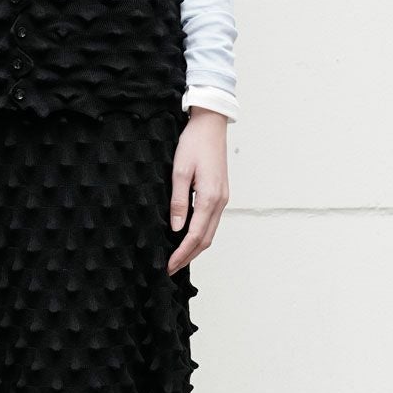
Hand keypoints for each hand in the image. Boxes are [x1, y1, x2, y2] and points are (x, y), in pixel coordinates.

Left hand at [167, 107, 229, 273]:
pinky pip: (211, 222)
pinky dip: (200, 236)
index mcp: (210, 198)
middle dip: (188, 257)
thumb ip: (178, 201)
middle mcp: (220, 202)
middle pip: (205, 240)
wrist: (210, 124)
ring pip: (210, 233)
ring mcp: (223, 199)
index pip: (195, 236)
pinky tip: (188, 239)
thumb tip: (176, 228)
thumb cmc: (194, 143)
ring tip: (178, 259)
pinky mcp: (221, 194)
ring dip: (195, 249)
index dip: (182, 254)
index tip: (169, 266)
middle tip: (171, 269)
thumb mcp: (180, 171)